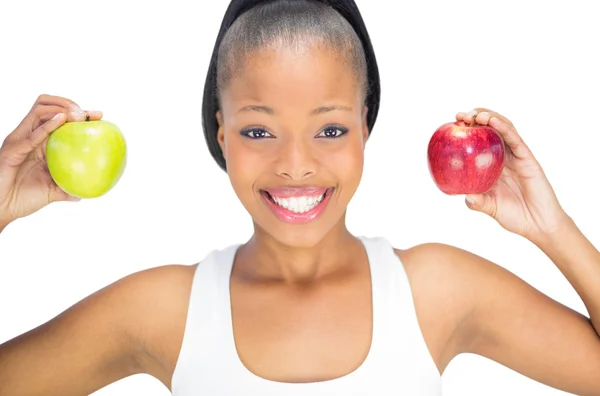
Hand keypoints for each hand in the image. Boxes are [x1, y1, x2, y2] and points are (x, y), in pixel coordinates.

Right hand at [0, 94, 102, 225]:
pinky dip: (47, 126)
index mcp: (40, 142)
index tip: (100, 115)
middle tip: (87, 115)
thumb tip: (86, 193)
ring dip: (61, 109)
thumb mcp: (52, 193)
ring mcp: (20, 140)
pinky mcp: (12, 149)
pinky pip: (31, 134)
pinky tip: (61, 121)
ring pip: (39, 111)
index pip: (59, 117)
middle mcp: (29, 136)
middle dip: (69, 104)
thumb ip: (68, 190)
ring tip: (78, 116)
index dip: (79, 112)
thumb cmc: (23, 199)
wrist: (2, 208)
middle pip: (47, 106)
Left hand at [456, 108, 569, 241]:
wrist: (538, 225)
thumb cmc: (514, 216)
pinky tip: (492, 121)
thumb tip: (464, 195)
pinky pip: (514, 139)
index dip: (466, 132)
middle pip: (489, 130)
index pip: (478, 142)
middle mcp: (503, 157)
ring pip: (503, 129)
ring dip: (489, 117)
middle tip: (460, 116)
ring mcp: (516, 156)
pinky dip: (503, 127)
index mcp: (492, 166)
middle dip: (475, 118)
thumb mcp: (490, 208)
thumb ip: (477, 202)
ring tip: (475, 114)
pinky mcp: (527, 158)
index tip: (452, 125)